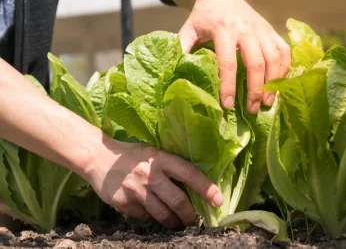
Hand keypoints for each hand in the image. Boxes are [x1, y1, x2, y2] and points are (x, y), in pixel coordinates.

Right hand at [83, 140, 222, 227]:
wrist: (97, 157)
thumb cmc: (130, 154)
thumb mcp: (152, 152)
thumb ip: (169, 167)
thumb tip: (191, 188)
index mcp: (160, 158)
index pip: (189, 173)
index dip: (206, 188)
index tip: (218, 201)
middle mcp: (149, 174)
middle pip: (178, 201)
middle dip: (190, 215)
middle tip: (194, 220)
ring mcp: (135, 190)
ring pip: (162, 214)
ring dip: (174, 222)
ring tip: (178, 223)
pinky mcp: (123, 203)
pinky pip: (145, 217)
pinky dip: (152, 217)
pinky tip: (152, 212)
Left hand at [179, 0, 290, 112]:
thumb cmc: (205, 15)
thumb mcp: (190, 29)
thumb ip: (182, 48)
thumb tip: (176, 73)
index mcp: (223, 30)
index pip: (228, 63)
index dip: (228, 86)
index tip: (228, 105)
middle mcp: (246, 29)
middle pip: (255, 63)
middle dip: (255, 89)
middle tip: (252, 110)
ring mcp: (262, 29)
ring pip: (273, 58)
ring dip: (272, 83)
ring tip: (266, 103)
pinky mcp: (271, 30)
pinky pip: (284, 51)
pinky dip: (284, 69)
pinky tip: (278, 84)